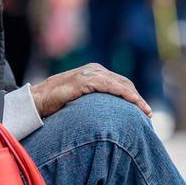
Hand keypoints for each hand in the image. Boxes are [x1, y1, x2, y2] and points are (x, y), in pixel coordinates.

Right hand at [31, 64, 152, 118]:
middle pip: (124, 83)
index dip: (134, 96)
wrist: (37, 100)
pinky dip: (124, 94)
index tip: (144, 110)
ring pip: (121, 84)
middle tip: (148, 114)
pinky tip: (133, 103)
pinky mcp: (85, 80)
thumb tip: (108, 115)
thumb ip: (95, 101)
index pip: (121, 83)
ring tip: (145, 111)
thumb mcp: (81, 100)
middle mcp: (95, 69)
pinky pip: (110, 86)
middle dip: (138, 98)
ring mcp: (90, 73)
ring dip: (135, 98)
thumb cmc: (57, 103)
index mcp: (95, 72)